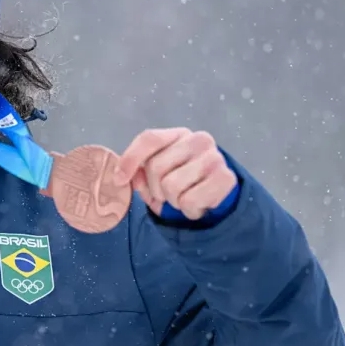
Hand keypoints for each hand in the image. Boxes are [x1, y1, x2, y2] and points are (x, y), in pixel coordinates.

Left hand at [116, 128, 237, 219]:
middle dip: (155, 189)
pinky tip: (198, 205)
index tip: (119, 180)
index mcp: (178, 135)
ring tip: (184, 199)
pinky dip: (188, 210)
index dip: (130, 159)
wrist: (218, 199)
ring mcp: (214, 158)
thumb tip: (125, 177)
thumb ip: (140, 172)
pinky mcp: (225, 178)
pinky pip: (189, 200)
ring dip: (173, 201)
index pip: (149, 138)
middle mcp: (198, 140)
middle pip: (156, 166)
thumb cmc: (184, 183)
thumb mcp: (158, 176)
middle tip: (167, 195)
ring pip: (171, 186)